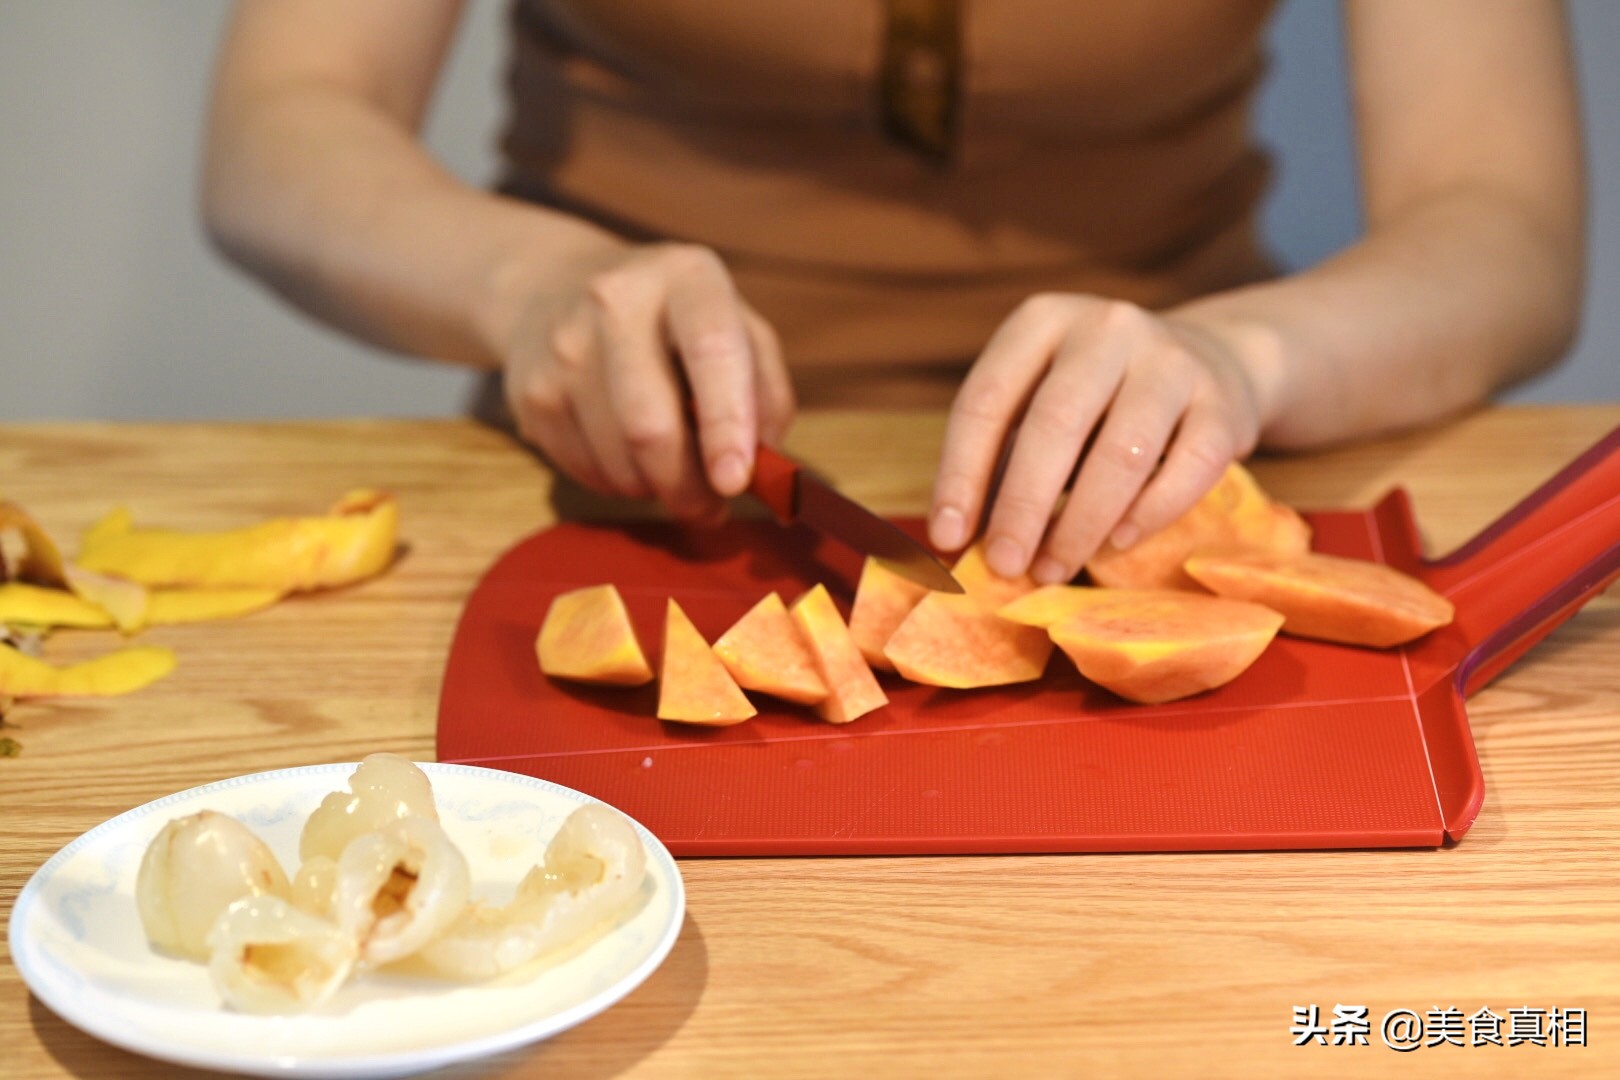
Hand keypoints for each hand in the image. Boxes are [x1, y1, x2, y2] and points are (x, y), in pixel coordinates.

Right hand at [501, 242, 795, 518]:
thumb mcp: (736, 328)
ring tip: (669, 469)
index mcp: (685, 277)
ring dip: (655, 488)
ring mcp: (563, 347)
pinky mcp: (530, 393)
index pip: (712, 350)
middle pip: (650, 427)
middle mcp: (615, 301)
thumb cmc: (673, 323)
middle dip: (688, 487)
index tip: (735, 481)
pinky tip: (627, 454)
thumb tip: (764, 468)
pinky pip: (587, 472)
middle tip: (711, 506)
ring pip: (619, 463)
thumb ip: (766, 393)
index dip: (726, 424)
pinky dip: (619, 483)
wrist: (556, 287)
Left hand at [929, 295, 1264, 583]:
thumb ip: (998, 460)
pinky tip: (1116, 543)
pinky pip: (1188, 470)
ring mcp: (1172, 361)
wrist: (1211, 360)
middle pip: (1055, 424)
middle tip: (1004, 565)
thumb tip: (956, 541)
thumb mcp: (1038, 403)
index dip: (961, 473)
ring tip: (1053, 568)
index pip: (986, 400)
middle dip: (1022, 506)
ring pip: (1123, 453)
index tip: (947, 537)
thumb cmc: (1098, 400)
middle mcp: (1107, 328)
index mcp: (1042, 321)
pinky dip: (1148, 515)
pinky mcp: (1224, 403)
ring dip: (1081, 523)